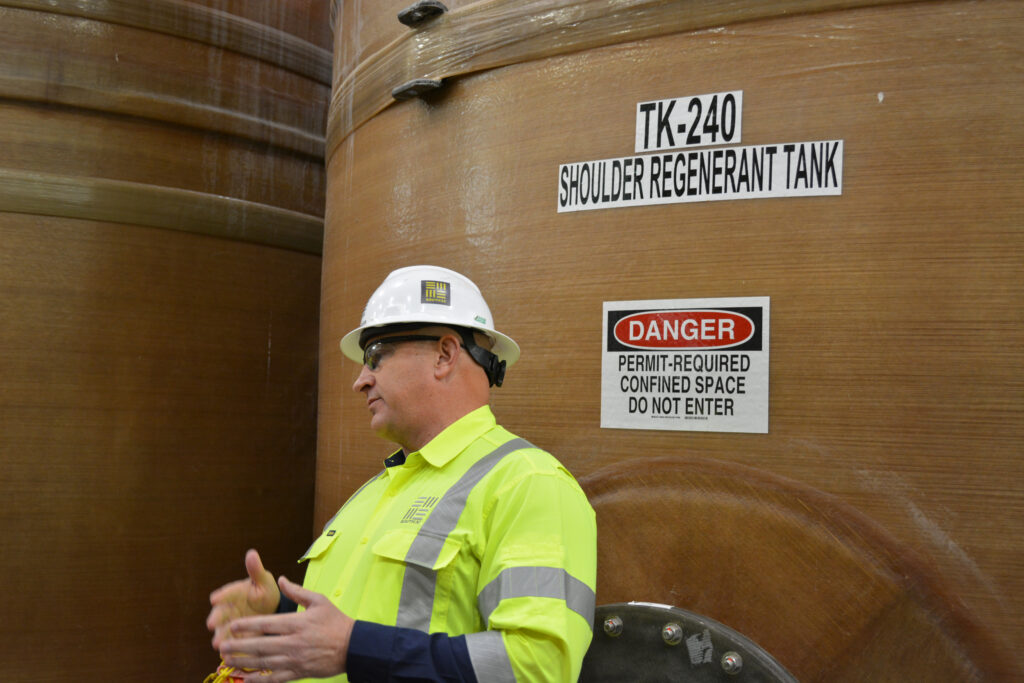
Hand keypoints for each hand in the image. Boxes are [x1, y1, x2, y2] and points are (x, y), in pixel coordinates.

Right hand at [208, 549, 280, 648]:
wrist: (271, 610)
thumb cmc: (264, 591)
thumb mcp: (262, 580)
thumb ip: (255, 570)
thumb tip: (252, 553)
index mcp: (234, 593)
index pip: (225, 593)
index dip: (221, 595)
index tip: (215, 598)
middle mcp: (228, 609)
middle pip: (219, 613)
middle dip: (216, 619)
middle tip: (211, 624)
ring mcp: (230, 623)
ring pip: (222, 630)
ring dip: (220, 636)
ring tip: (217, 644)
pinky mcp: (235, 636)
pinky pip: (231, 642)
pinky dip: (229, 647)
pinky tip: (228, 654)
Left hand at [218, 576, 354, 681]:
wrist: (353, 647)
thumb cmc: (336, 622)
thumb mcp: (319, 601)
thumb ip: (297, 592)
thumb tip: (280, 580)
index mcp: (297, 623)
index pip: (266, 624)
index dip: (247, 626)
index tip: (232, 626)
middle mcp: (293, 642)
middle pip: (260, 646)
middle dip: (238, 647)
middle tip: (221, 647)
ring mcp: (294, 660)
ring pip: (263, 664)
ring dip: (243, 663)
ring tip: (227, 662)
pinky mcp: (298, 673)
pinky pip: (274, 679)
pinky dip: (258, 681)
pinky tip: (244, 680)